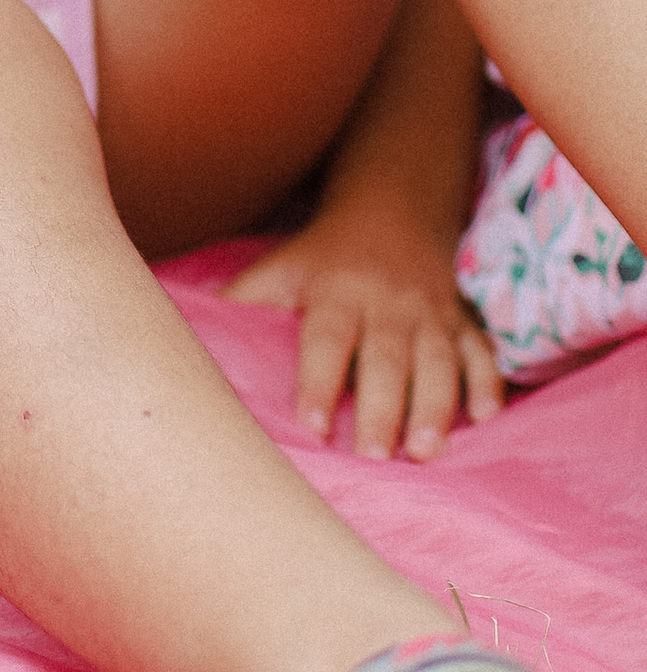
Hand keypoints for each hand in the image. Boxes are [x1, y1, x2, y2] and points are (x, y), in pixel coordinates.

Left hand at [226, 209, 502, 459]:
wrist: (391, 213)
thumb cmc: (321, 259)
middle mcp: (387, 304)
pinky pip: (482, 353)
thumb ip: (244, 305)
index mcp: (335, 293)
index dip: (319, 382)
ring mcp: (431, 313)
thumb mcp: (278, 271)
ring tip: (426, 453)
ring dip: (436, 407)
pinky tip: (486, 421)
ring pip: (439, 362)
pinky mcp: (464, 322)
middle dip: (383, 408)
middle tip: (376, 458)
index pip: (325, 340)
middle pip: (386, 359)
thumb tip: (184, 342)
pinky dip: (488, 385)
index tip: (314, 427)